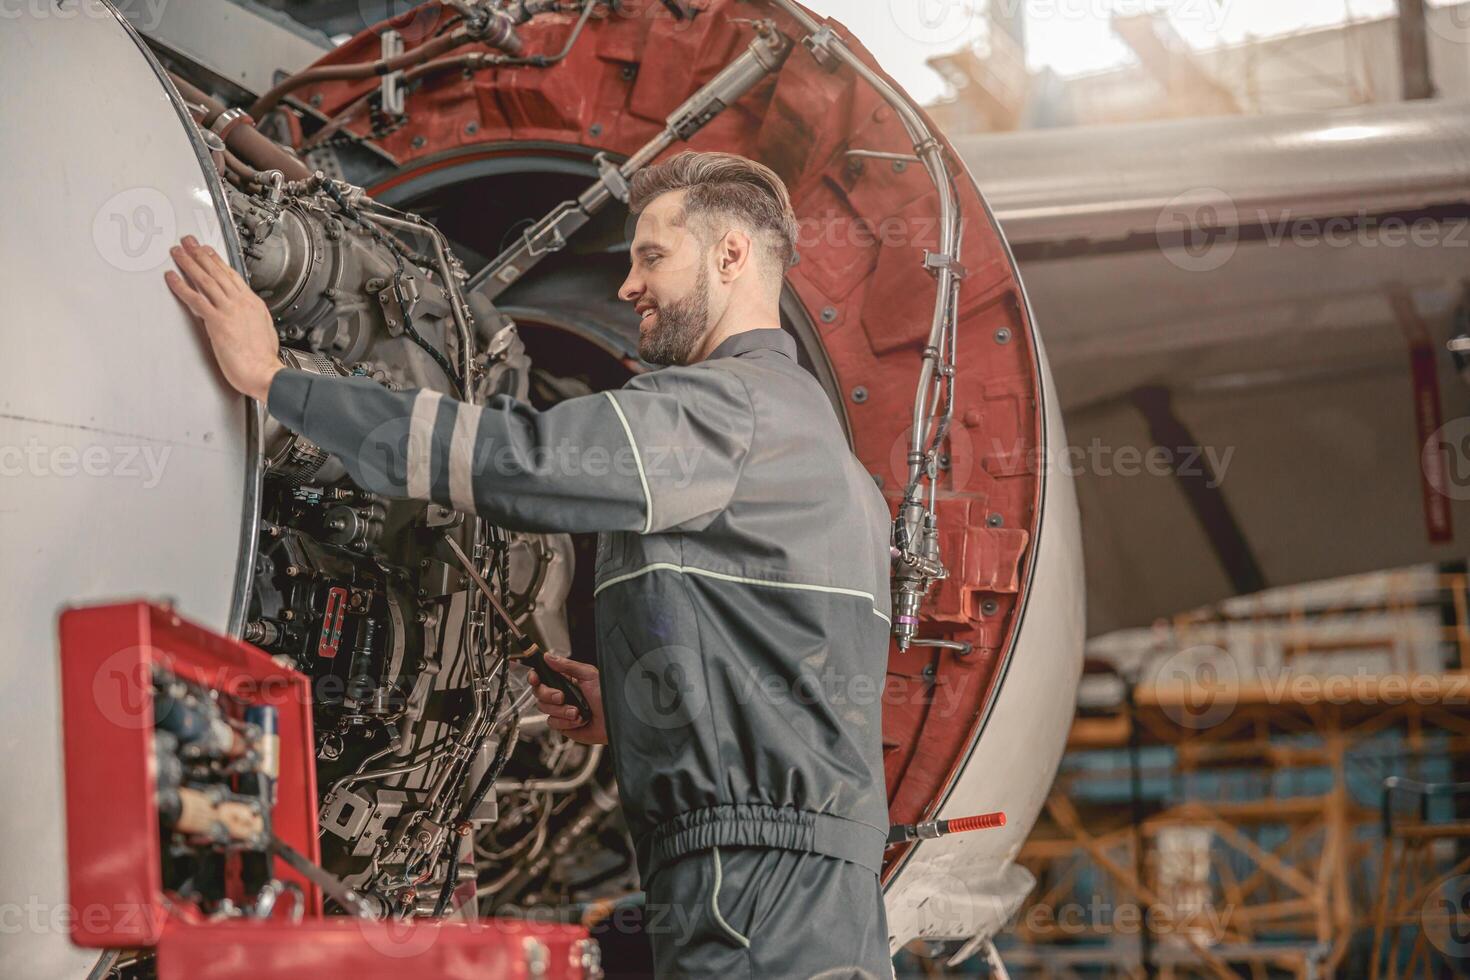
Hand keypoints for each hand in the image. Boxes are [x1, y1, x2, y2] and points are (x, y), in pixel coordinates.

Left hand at [165, 236, 280, 401]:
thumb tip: (245, 318)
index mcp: (253, 304)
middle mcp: (241, 303)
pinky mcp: (216, 321)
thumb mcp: (264, 331)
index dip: (218, 262)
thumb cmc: (264, 359)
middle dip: (201, 255)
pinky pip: (195, 299)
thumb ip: (251, 320)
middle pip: (217, 273)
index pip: (232, 277)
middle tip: (189, 243)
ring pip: (205, 280)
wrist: (264, 371)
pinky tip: (172, 278)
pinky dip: (182, 286)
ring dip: (189, 263)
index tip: (209, 253)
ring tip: (178, 252)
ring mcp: (228, 310)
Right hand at [529, 655, 606, 744]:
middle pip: (538, 693)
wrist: (615, 719)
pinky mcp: (563, 725)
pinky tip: (579, 720)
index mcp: (566, 680)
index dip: (534, 677)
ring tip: (577, 711)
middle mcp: (561, 694)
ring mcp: (561, 710)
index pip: (542, 676)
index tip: (534, 678)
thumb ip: (567, 666)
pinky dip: (566, 722)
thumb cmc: (608, 696)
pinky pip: (553, 723)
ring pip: (544, 709)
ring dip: (561, 710)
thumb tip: (548, 657)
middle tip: (562, 696)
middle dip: (548, 695)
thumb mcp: (588, 675)